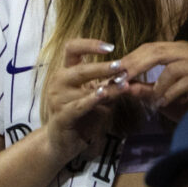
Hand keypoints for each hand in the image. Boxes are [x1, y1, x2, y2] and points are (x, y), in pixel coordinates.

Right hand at [44, 38, 132, 158]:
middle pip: (79, 69)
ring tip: (124, 85)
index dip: (89, 45)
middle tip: (122, 66)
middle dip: (102, 68)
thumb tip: (130, 74)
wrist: (63, 142)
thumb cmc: (81, 115)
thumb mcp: (99, 97)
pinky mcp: (61, 116)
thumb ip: (110, 85)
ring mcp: (57, 100)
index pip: (72, 49)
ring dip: (106, 88)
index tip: (111, 47)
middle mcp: (58, 83)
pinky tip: (102, 95)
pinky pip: (78, 106)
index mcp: (65, 73)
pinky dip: (91, 100)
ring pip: (84, 90)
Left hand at [117, 40, 187, 119]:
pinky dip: (170, 93)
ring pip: (171, 68)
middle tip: (121, 79)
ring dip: (156, 85)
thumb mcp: (159, 94)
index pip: (150, 47)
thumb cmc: (186, 99)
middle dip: (136, 66)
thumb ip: (142, 88)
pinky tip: (162, 103)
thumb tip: (120, 85)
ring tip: (149, 98)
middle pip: (158, 52)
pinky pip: (185, 83)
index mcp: (177, 50)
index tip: (113, 69)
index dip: (130, 58)